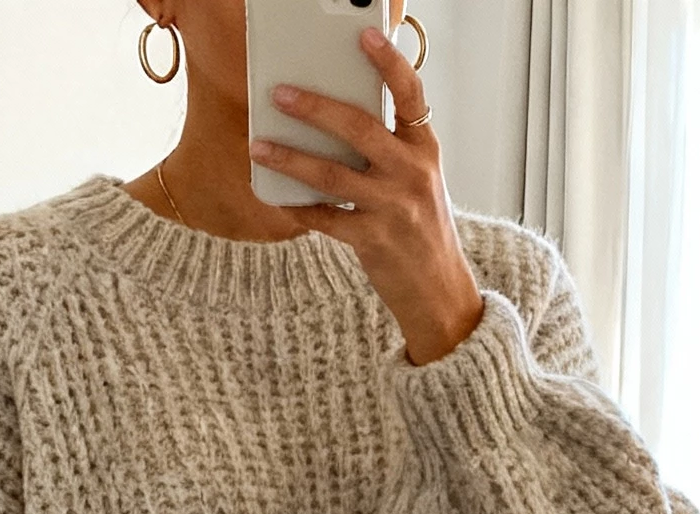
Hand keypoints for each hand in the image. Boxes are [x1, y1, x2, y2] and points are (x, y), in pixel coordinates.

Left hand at [250, 25, 483, 366]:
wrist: (439, 292)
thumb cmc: (421, 229)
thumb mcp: (419, 180)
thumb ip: (389, 148)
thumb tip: (335, 118)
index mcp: (424, 148)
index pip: (410, 94)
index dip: (388, 62)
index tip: (364, 35)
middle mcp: (412, 173)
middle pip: (359, 128)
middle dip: (315, 108)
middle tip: (280, 93)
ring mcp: (393, 208)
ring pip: (333, 174)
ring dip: (291, 158)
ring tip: (260, 145)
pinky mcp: (373, 241)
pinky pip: (325, 218)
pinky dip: (297, 207)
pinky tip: (275, 195)